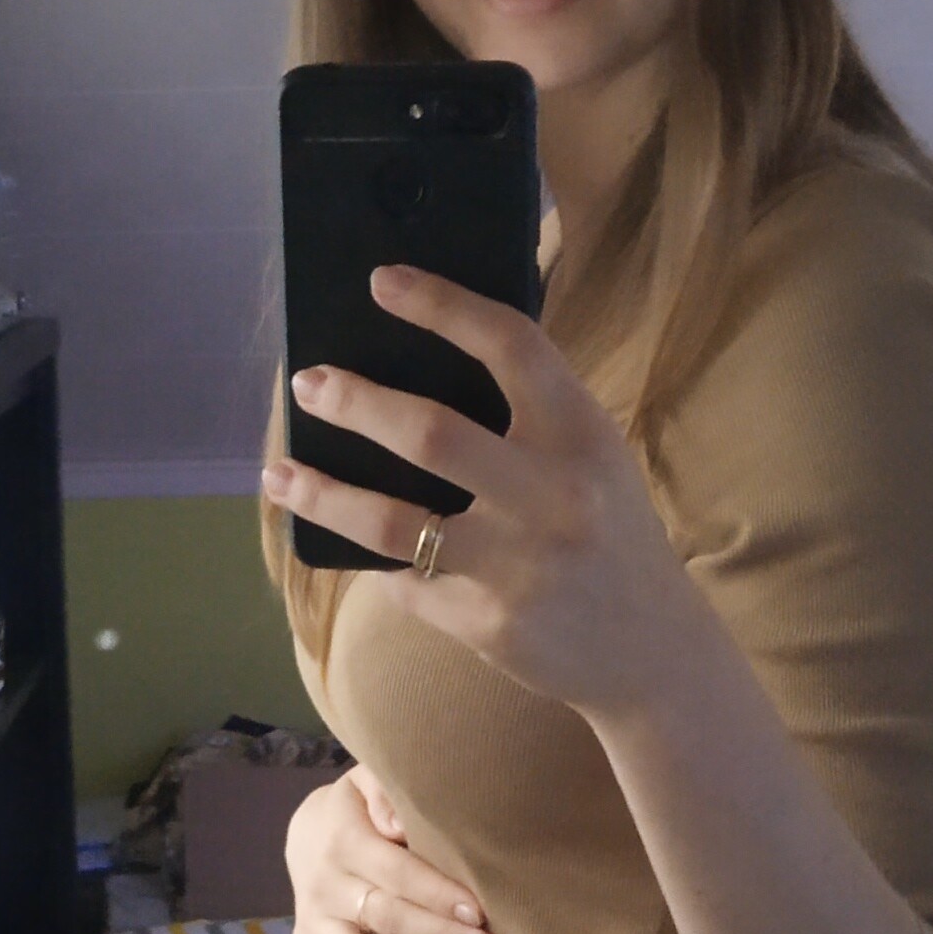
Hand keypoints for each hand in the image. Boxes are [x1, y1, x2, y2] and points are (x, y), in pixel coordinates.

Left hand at [263, 266, 703, 726]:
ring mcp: (521, 566)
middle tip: (308, 384)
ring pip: (391, 523)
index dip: (442, 306)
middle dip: (355, 403)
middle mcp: (555, 495)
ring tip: (279, 473)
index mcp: (583, 435)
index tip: (381, 282)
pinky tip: (347, 545)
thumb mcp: (594, 458)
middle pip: (431, 435)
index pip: (512, 346)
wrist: (653, 652)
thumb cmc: (608, 533)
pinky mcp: (490, 625)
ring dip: (322, 494)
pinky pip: (407, 582)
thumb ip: (530, 415)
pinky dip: (375, 562)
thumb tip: (417, 362)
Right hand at [286, 761, 498, 933]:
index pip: (397, 871)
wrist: (308, 834)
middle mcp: (324, 883)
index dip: (437, 894)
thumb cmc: (362, 810)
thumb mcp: (368, 783)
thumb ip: (386, 793)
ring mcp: (313, 920)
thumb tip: (400, 825)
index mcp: (344, 840)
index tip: (478, 913)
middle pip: (384, 915)